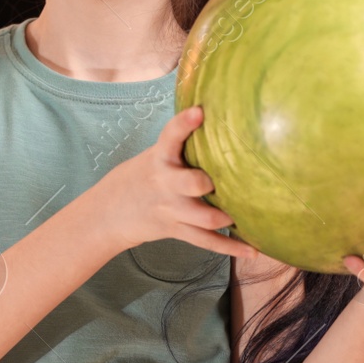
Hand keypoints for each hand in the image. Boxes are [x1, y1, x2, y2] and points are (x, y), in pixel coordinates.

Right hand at [85, 105, 261, 259]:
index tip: (199, 112)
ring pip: (203, 218)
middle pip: (190, 183)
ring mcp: (172, 209)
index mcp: (160, 157)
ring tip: (247, 214)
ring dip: (227, 217)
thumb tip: (223, 117)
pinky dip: (232, 247)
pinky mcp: (177, 229)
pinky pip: (207, 241)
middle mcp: (166, 183)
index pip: (170, 136)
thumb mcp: (155, 155)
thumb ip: (181, 143)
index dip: (183, 124)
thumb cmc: (143, 175)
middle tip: (226, 179)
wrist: (108, 212)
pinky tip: (255, 250)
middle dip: (209, 183)